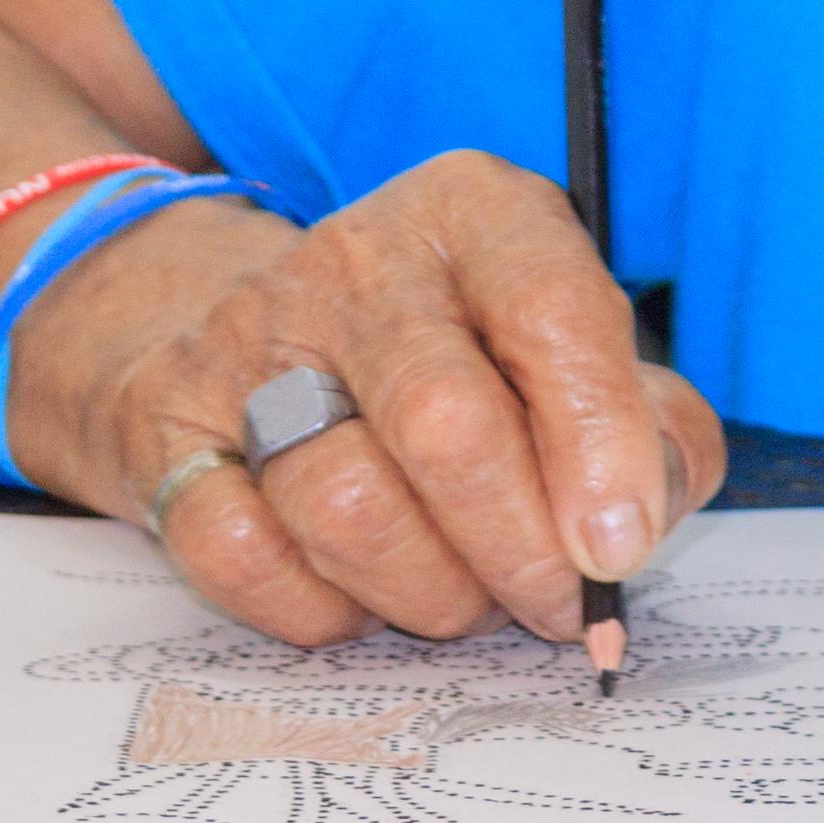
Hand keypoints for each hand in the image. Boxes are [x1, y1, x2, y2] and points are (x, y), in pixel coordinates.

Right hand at [6, 149, 726, 647]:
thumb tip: (637, 526)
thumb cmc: (460, 357)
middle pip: (447, 425)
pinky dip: (322, 608)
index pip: (552, 311)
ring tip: (467, 596)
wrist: (239, 326)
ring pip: (348, 508)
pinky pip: (246, 557)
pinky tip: (363, 593)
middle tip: (556, 602)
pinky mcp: (168, 429)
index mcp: (475, 214)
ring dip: (431, 592)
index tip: (619, 546)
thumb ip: (655, 428)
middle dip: (521, 549)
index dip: (600, 441)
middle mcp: (358, 262)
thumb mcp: (576, 354)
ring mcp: (248, 343)